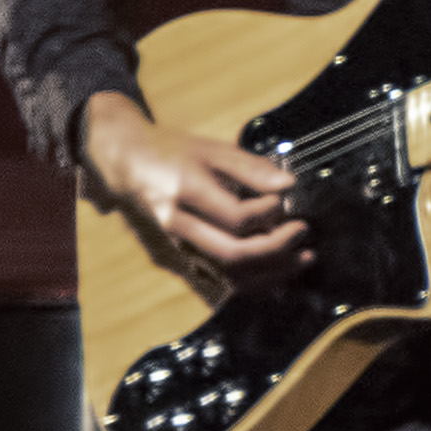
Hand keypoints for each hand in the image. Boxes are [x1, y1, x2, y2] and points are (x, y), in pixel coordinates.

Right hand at [82, 88, 303, 276]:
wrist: (127, 164)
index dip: (268, 213)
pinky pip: (219, 280)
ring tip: (302, 258)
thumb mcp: (211, 149)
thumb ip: (250, 168)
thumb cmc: (173, 152)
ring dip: (270, 273)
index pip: (234, 217)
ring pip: (226, 274)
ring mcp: (175, 246)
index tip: (285, 201)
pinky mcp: (179, 258)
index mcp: (184, 191)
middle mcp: (177, 224)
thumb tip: (289, 184)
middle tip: (303, 233)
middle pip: (231, 253)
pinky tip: (279, 275)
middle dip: (275, 248)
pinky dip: (252, 281)